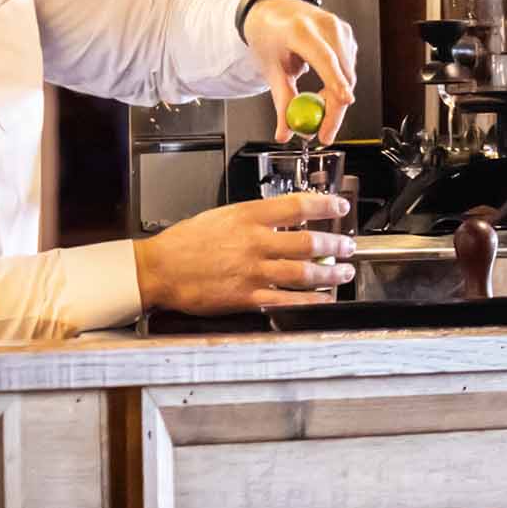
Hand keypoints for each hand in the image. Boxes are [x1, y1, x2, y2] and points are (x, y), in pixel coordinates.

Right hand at [133, 193, 355, 312]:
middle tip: (347, 246)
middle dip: (335, 245)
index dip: (324, 206)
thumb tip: (278, 221)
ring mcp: (253, 271)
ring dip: (330, 273)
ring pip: (304, 272)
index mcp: (246, 216)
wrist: (159, 269)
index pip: (296, 206)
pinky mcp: (248, 297)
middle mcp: (254, 242)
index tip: (339, 207)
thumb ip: (249, 219)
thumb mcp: (218, 217)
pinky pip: (288, 300)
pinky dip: (311, 301)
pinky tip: (323, 300)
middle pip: (308, 242)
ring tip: (343, 273)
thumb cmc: (183, 243)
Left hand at [243, 0, 358, 144]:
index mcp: (300, 29)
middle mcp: (325, 25)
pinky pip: (349, 68)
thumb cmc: (268, 35)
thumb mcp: (269, 68)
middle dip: (336, 108)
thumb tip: (285, 132)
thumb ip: (281, 101)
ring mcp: (340, 28)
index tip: (344, 102)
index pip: (324, 57)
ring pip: (349, 74)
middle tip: (323, 133)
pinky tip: (322, 81)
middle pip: (343, 72)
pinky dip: (339, 83)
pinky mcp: (347, 34)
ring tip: (313, 101)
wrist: (272, 11)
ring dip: (336, 98)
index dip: (335, 81)